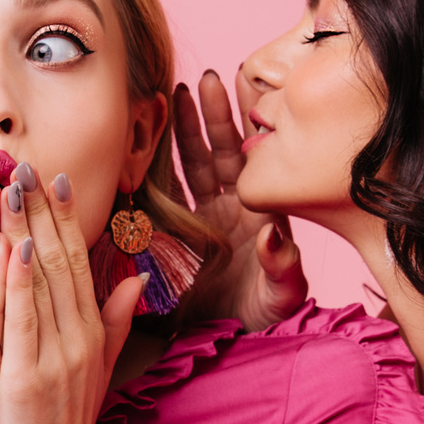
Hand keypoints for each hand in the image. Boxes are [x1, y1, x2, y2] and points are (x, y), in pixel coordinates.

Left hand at [0, 161, 139, 423]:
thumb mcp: (95, 371)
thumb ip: (113, 323)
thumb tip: (134, 280)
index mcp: (91, 332)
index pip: (78, 262)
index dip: (64, 217)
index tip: (50, 175)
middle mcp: (79, 337)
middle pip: (60, 260)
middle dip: (41, 208)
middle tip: (23, 161)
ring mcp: (56, 357)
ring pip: (41, 280)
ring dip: (24, 227)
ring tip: (7, 184)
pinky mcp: (28, 379)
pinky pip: (22, 320)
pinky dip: (16, 280)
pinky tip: (6, 244)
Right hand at [174, 72, 307, 330]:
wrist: (224, 341)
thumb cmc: (262, 318)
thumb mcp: (281, 296)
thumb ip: (283, 268)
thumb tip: (273, 234)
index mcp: (258, 212)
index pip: (251, 158)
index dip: (244, 122)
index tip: (239, 86)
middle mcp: (229, 209)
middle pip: (219, 151)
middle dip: (209, 116)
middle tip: (201, 82)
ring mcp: (201, 219)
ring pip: (190, 165)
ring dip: (181, 131)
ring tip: (172, 95)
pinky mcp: (174, 234)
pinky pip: (162, 194)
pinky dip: (151, 168)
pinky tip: (140, 142)